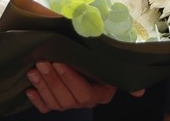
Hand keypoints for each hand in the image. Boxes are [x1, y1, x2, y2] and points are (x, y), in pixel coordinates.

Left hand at [25, 61, 142, 112]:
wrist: (93, 70)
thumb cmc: (103, 65)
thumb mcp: (115, 68)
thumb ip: (126, 79)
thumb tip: (140, 93)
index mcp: (98, 95)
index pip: (83, 91)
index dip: (70, 78)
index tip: (60, 62)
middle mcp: (83, 104)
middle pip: (66, 97)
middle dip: (52, 79)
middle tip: (42, 61)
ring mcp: (68, 106)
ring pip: (54, 102)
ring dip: (42, 86)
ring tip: (34, 70)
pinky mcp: (56, 106)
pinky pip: (45, 108)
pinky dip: (36, 100)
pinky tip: (29, 89)